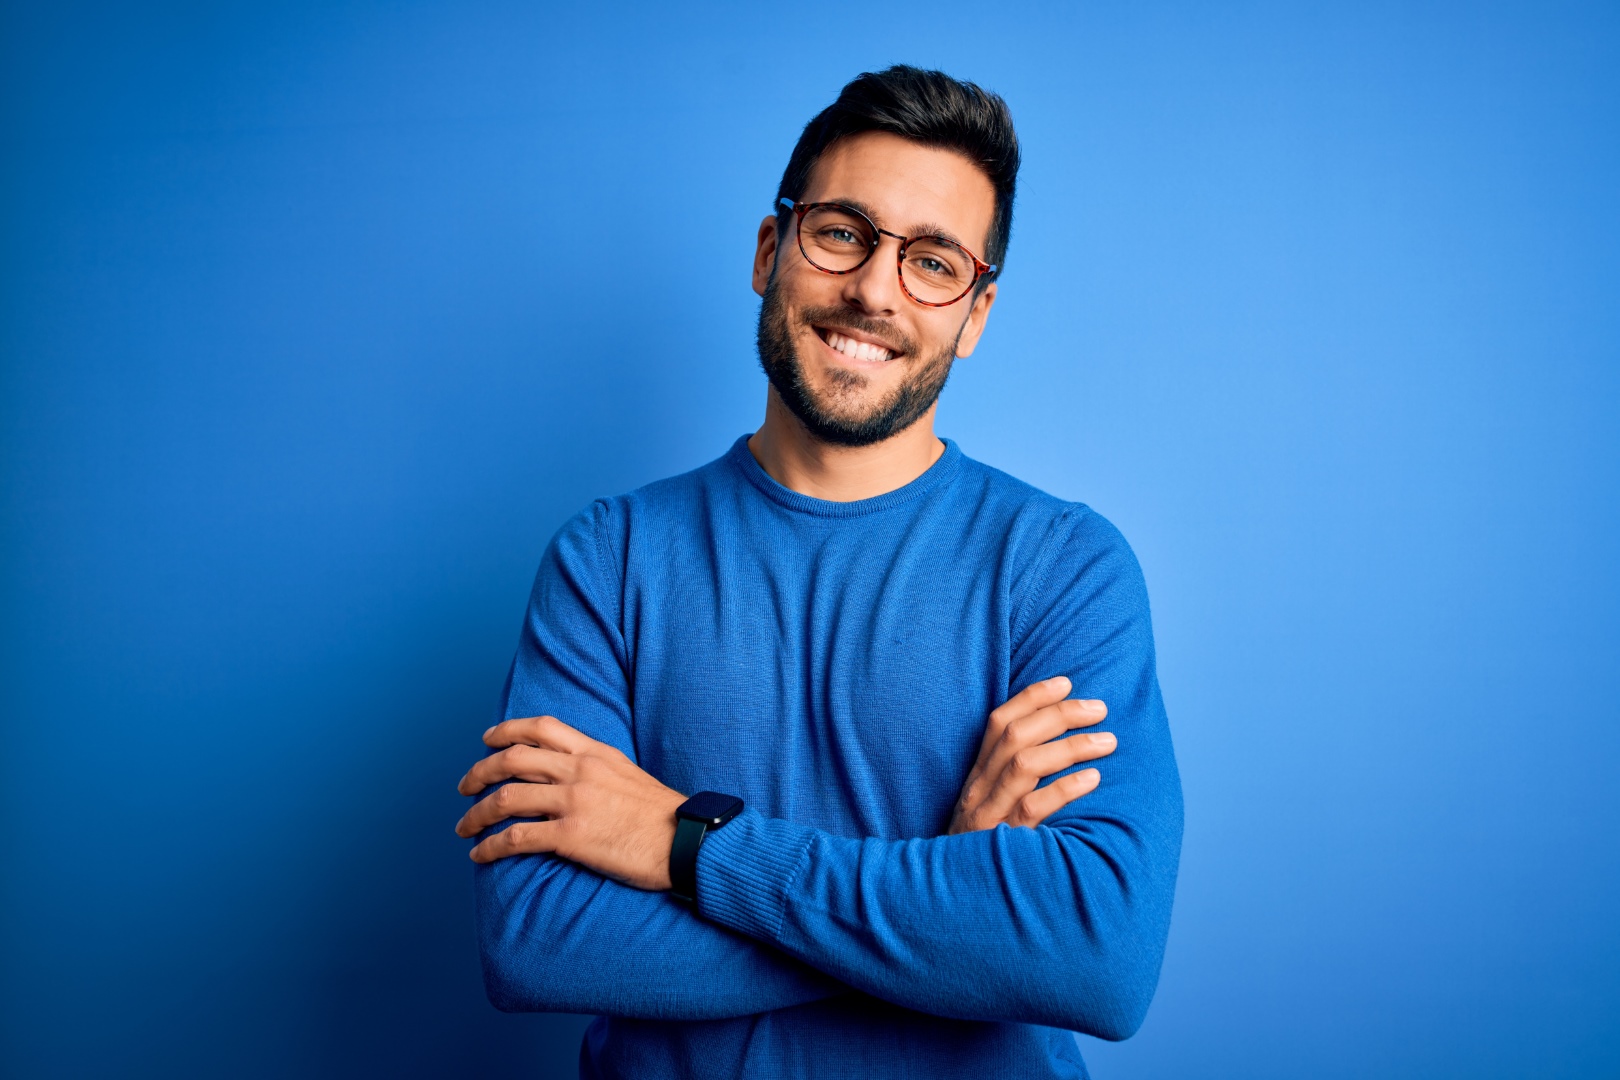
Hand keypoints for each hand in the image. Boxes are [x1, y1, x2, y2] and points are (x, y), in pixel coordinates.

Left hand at [455, 715, 686, 889]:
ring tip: (464, 826)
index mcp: (595, 753)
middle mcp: (580, 771)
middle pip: (513, 759)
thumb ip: (597, 769)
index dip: (507, 730)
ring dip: (476, 814)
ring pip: (505, 798)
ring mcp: (574, 803)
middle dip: (479, 771)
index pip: (542, 728)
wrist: (688, 842)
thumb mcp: (630, 774)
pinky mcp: (571, 837)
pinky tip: (480, 854)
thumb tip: (571, 777)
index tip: (487, 740)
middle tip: (464, 787)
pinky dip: (491, 846)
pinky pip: (516, 838)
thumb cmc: (665, 816)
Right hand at [947, 676, 1114, 834]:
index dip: (1032, 697)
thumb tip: (1056, 744)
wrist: (955, 900)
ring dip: (1070, 746)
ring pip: (1023, 765)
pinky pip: (1032, 809)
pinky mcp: (1001, 843)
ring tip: (1108, 742)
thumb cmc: (983, 849)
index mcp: (976, 775)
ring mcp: (987, 815)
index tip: (1067, 682)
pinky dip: (1064, 789)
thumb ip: (1011, 778)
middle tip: (1100, 709)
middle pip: (1014, 735)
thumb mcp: (990, 807)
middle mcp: (977, 790)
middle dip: (1060, 714)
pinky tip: (1093, 780)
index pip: (999, 722)